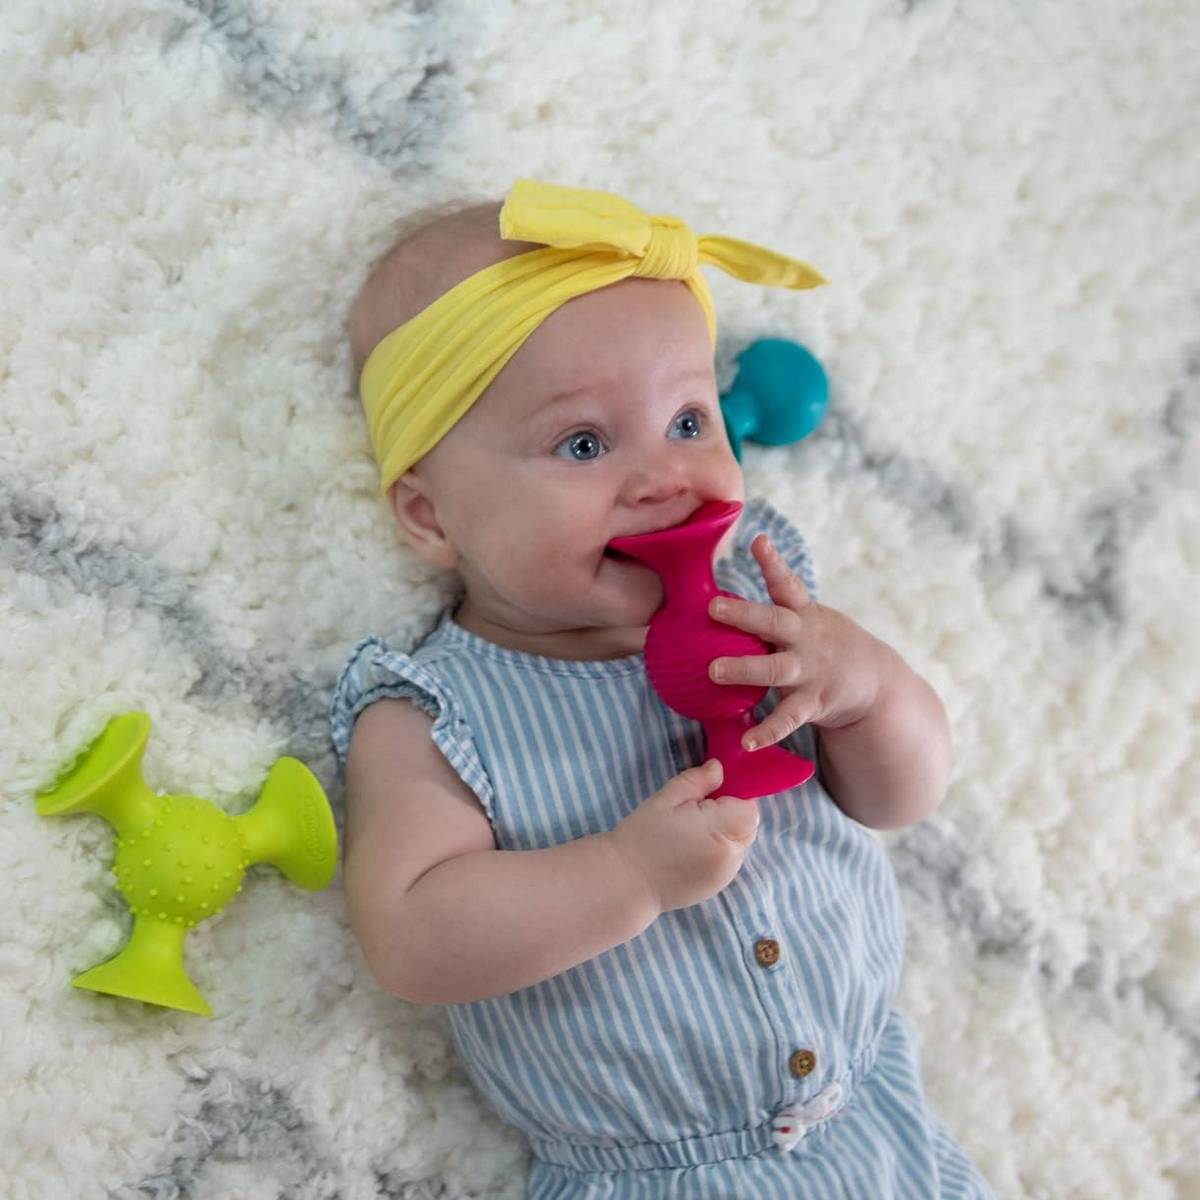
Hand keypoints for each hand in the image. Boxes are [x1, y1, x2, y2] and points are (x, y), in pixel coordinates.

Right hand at [605, 758, 759, 914]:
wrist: (625, 882)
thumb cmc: (643, 836)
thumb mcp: (666, 799)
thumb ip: (697, 781)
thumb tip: (719, 768)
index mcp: (721, 832)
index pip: (749, 807)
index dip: (732, 797)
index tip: (707, 798)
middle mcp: (731, 857)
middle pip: (747, 826)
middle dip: (729, 815)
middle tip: (694, 814)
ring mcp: (726, 876)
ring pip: (738, 844)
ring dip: (724, 834)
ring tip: (689, 834)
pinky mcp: (717, 888)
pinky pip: (727, 860)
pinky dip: (716, 851)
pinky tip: (689, 851)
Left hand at [707, 533, 885, 750]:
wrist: (875, 683)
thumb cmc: (826, 643)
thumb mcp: (810, 616)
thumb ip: (779, 602)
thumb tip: (742, 567)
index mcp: (804, 614)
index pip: (787, 583)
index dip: (772, 562)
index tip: (758, 541)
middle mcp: (806, 639)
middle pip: (774, 622)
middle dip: (744, 614)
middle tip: (714, 608)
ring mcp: (810, 671)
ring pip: (775, 670)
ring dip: (745, 670)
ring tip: (714, 671)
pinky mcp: (813, 703)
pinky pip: (787, 719)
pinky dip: (767, 731)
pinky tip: (747, 741)